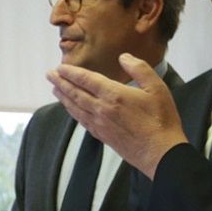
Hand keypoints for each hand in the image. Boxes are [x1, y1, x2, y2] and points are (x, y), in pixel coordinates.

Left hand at [48, 54, 187, 177]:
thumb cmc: (162, 120)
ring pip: (75, 108)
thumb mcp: (157, 88)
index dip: (71, 73)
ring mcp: (100, 124)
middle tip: (49, 75)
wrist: (161, 153)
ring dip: (63, 97)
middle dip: (61, 83)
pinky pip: (82, 121)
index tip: (59, 68)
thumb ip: (140, 69)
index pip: (86, 80)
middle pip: (75, 93)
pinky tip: (71, 109)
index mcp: (114, 95)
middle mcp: (102, 109)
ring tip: (54, 89)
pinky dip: (73, 112)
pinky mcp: (102, 136)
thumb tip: (123, 57)